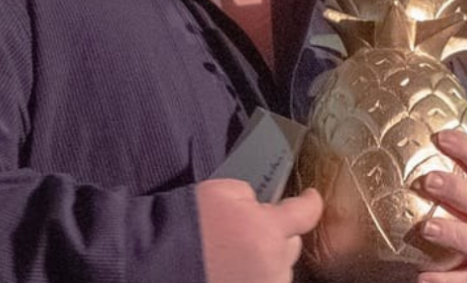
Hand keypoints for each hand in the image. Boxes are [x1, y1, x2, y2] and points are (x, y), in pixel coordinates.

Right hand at [196, 179, 322, 282]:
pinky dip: (253, 278)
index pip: (306, 214)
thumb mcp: (221, 192)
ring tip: (235, 259)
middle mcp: (271, 265)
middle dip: (277, 236)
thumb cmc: (186, 225)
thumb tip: (261, 208)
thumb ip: (251, 198)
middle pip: (291, 246)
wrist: (155, 262)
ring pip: (278, 272)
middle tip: (249, 233)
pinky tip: (231, 272)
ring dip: (265, 263)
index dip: (310, 203)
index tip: (311, 198)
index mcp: (267, 230)